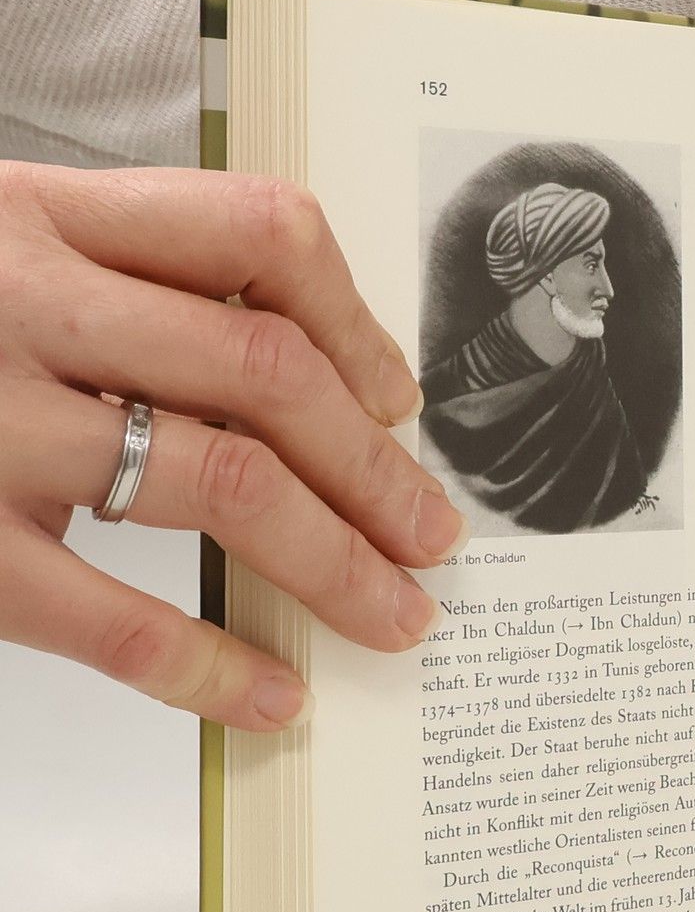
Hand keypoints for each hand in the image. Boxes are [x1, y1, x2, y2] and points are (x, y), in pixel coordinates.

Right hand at [0, 163, 466, 730]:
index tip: (401, 400)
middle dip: (378, 470)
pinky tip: (270, 698)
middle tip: (436, 535)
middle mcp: (18, 301)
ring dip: (336, 563)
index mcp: (39, 213)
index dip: (360, 322)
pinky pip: (107, 613)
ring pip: (223, 484)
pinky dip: (207, 665)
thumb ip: (112, 276)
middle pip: (268, 375)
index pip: (257, 234)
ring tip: (396, 614)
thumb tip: (295, 375)